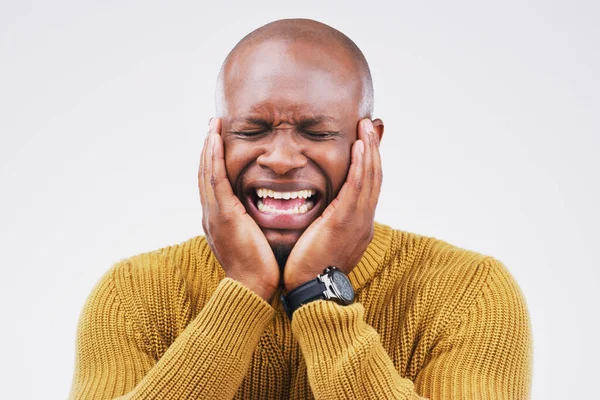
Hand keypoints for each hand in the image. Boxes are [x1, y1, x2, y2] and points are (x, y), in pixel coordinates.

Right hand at [198, 118, 279, 300]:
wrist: (252, 288)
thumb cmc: (259, 268)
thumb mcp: (255, 239)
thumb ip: (254, 222)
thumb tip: (266, 212)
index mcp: (218, 218)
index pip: (212, 182)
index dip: (213, 160)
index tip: (218, 141)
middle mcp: (211, 213)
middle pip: (205, 172)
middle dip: (208, 148)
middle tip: (212, 126)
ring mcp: (214, 213)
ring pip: (207, 171)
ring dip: (209, 146)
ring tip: (213, 125)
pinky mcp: (223, 214)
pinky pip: (215, 179)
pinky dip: (213, 157)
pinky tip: (215, 139)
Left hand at [283, 118, 382, 291]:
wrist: (311, 292)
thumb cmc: (310, 269)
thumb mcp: (323, 241)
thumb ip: (327, 222)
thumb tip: (322, 210)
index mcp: (359, 225)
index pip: (368, 187)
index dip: (369, 162)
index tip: (366, 142)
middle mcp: (364, 221)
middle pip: (374, 178)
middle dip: (373, 150)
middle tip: (370, 126)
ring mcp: (358, 222)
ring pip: (370, 179)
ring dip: (369, 151)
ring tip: (366, 127)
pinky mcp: (345, 222)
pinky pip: (357, 188)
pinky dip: (361, 166)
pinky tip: (359, 148)